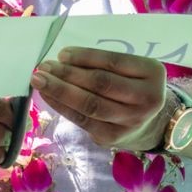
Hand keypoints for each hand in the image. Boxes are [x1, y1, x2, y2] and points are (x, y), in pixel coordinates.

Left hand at [32, 47, 166, 150]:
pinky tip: (47, 96)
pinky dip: (61, 106)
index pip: (114, 62)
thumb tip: (62, 59)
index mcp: (152, 73)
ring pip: (90, 105)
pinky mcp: (113, 136)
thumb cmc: (130, 86)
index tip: (61, 54)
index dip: (85, 57)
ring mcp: (131, 121)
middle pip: (101, 84)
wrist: (149, 123)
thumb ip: (103, 63)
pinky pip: (82, 120)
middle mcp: (147, 98)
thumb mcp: (129, 69)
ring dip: (60, 91)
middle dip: (68, 74)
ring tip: (39, 80)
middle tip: (44, 67)